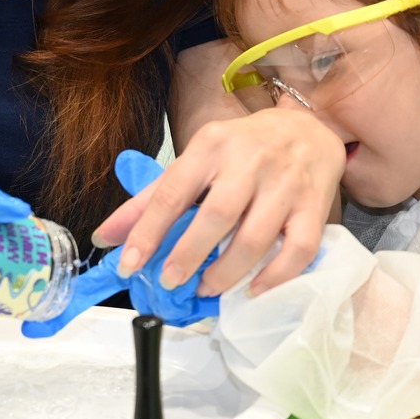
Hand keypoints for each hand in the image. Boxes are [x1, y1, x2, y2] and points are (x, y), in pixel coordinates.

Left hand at [95, 110, 343, 296]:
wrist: (309, 128)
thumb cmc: (242, 150)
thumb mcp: (195, 161)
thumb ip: (150, 199)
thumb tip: (105, 238)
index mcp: (211, 146)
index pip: (173, 191)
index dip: (147, 231)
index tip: (128, 265)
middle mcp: (249, 161)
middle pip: (217, 215)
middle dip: (188, 254)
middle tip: (170, 282)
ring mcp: (286, 185)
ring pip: (255, 238)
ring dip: (226, 273)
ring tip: (206, 289)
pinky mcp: (314, 207)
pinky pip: (298, 251)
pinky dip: (274, 277)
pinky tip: (253, 290)